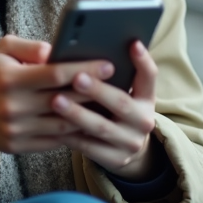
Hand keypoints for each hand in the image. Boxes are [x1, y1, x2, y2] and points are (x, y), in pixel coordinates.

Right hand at [0, 35, 111, 152]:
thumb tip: (57, 50)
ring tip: (110, 106)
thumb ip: (30, 46)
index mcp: (10, 78)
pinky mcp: (17, 147)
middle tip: (118, 85)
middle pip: (63, 100)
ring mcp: (16, 129)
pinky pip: (54, 142)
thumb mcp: (2, 50)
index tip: (108, 65)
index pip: (54, 73)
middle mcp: (13, 106)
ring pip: (62, 125)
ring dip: (88, 117)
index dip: (83, 69)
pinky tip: (90, 124)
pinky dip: (73, 134)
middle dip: (93, 92)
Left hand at [50, 40, 158, 178]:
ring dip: (77, 113)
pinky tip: (52, 124)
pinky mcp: (116, 160)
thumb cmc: (115, 110)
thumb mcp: (124, 94)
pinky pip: (89, 147)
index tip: (132, 43)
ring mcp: (130, 142)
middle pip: (121, 103)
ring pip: (101, 127)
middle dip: (97, 90)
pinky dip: (70, 135)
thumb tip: (85, 51)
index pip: (149, 76)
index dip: (142, 60)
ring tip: (56, 100)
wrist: (126, 149)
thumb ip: (112, 77)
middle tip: (76, 77)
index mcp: (146, 99)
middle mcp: (143, 121)